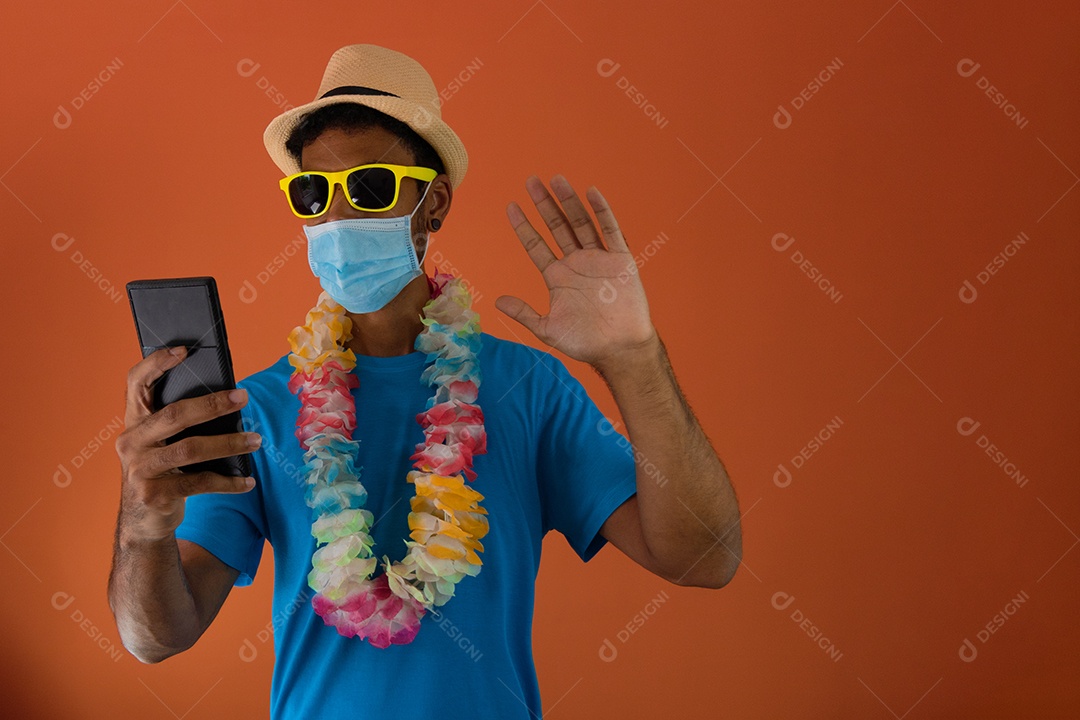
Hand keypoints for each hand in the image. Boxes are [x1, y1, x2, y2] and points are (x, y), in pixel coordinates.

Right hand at [114, 347, 259, 541]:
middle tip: (243, 397)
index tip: (184, 350)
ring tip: (256, 440)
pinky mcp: (154, 494)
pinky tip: (248, 481)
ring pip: (191, 449)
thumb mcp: (163, 444)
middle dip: (213, 404)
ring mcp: (140, 469)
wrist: (143, 522)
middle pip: (175, 414)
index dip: (156, 363)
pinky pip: (199, 483)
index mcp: (134, 421)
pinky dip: (228, 482)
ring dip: (229, 443)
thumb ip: (180, 423)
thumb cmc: (163, 471)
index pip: (136, 383)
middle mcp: (131, 441)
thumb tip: (229, 399)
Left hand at [495, 174, 657, 370]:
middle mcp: (576, 263)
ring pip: (581, 223)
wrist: (620, 349)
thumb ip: (524, 313)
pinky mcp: (620, 260)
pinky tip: (591, 193)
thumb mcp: (548, 328)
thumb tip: (497, 301)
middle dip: (544, 205)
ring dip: (569, 201)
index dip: (524, 226)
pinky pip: (611, 231)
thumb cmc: (585, 342)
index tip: (511, 206)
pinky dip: (602, 212)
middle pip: (557, 227)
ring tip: (556, 179)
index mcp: (558, 277)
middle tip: (530, 181)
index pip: (536, 245)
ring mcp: (598, 259)